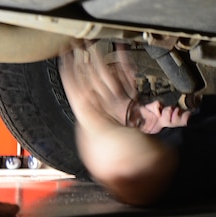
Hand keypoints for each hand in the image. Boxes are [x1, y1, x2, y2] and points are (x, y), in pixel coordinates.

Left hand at [59, 40, 178, 205]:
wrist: (149, 174)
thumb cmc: (121, 160)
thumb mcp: (99, 133)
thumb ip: (88, 108)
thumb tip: (79, 86)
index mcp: (90, 120)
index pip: (76, 89)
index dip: (71, 70)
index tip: (66, 52)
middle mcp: (104, 114)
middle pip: (92, 81)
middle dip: (87, 61)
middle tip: (82, 41)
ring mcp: (122, 111)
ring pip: (110, 79)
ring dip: (104, 62)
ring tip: (98, 44)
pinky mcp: (139, 111)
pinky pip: (130, 85)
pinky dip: (126, 69)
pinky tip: (123, 56)